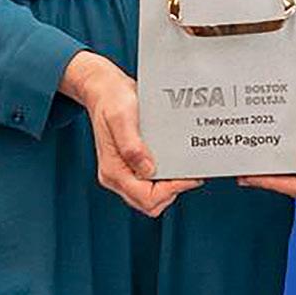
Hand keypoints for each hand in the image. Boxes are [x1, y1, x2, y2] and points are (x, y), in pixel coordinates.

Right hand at [62, 50, 199, 216]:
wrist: (105, 90)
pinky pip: (150, 185)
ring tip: (184, 170)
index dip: (171, 190)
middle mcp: (116, 177)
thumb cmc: (112, 100)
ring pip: (150, 198)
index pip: (146, 197)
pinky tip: (175, 166)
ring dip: (170, 188)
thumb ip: (132, 146)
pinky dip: (165, 180)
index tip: (189, 176)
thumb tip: (148, 170)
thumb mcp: (122, 117)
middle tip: (190, 173)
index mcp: (113, 170)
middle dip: (172, 192)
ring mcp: (122, 173)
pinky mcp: (130, 167)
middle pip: (149, 204)